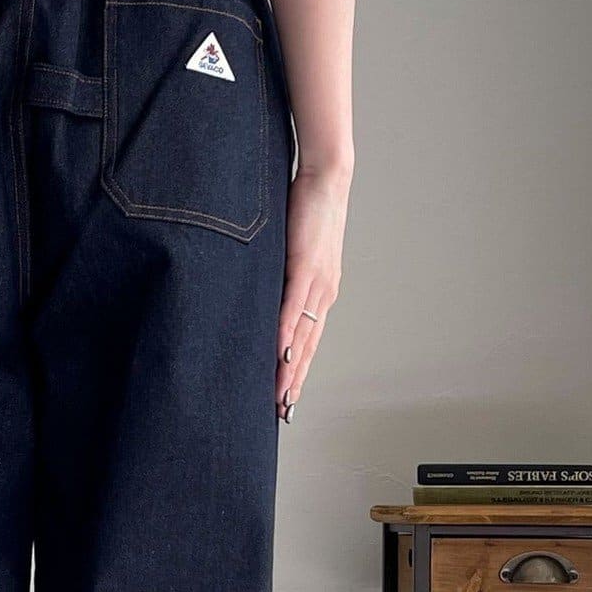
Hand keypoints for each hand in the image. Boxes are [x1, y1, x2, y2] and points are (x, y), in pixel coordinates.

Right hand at [276, 164, 349, 421]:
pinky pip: (293, 307)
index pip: (308, 342)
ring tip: (280, 395)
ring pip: (302, 335)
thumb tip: (264, 299)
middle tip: (283, 413)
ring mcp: (317, 283)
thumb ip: (283, 278)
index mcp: (322, 293)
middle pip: (308, 349)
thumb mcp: (292, 252)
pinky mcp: (306, 266)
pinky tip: (279, 354)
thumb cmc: (307, 211)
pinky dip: (286, 333)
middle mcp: (324, 294)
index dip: (298, 373)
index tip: (286, 400)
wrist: (326, 177)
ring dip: (290, 368)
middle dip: (295, 383)